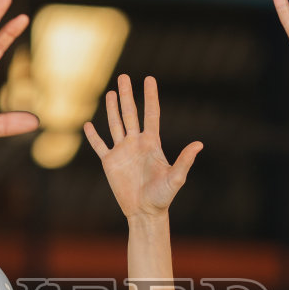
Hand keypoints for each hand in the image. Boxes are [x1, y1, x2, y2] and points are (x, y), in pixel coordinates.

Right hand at [83, 75, 202, 220]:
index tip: (149, 79)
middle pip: (131, 114)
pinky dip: (93, 136)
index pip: (151, 114)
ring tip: (111, 92)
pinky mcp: (110, 163)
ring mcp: (122, 152)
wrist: (145, 212)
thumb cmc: (163, 197)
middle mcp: (136, 143)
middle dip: (127, 95)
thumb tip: (199, 144)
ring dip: (112, 109)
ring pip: (115, 124)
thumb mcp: (176, 178)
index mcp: (152, 143)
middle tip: (124, 77)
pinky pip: (100, 146)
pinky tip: (89, 124)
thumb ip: (185, 160)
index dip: (150, 96)